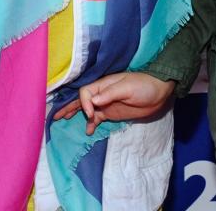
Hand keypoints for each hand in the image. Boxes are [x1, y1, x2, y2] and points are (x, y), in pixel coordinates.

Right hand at [52, 72, 174, 134]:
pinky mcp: (112, 112)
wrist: (159, 92)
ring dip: (76, 114)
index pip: (86, 93)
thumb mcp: (128, 87)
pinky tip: (88, 130)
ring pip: (87, 109)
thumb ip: (110, 94)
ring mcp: (106, 103)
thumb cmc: (144, 85)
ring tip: (62, 120)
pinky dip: (91, 123)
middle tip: (56, 116)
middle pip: (81, 100)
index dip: (84, 103)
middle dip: (69, 106)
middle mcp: (102, 94)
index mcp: (104, 85)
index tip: (92, 114)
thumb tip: (93, 101)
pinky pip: (97, 118)